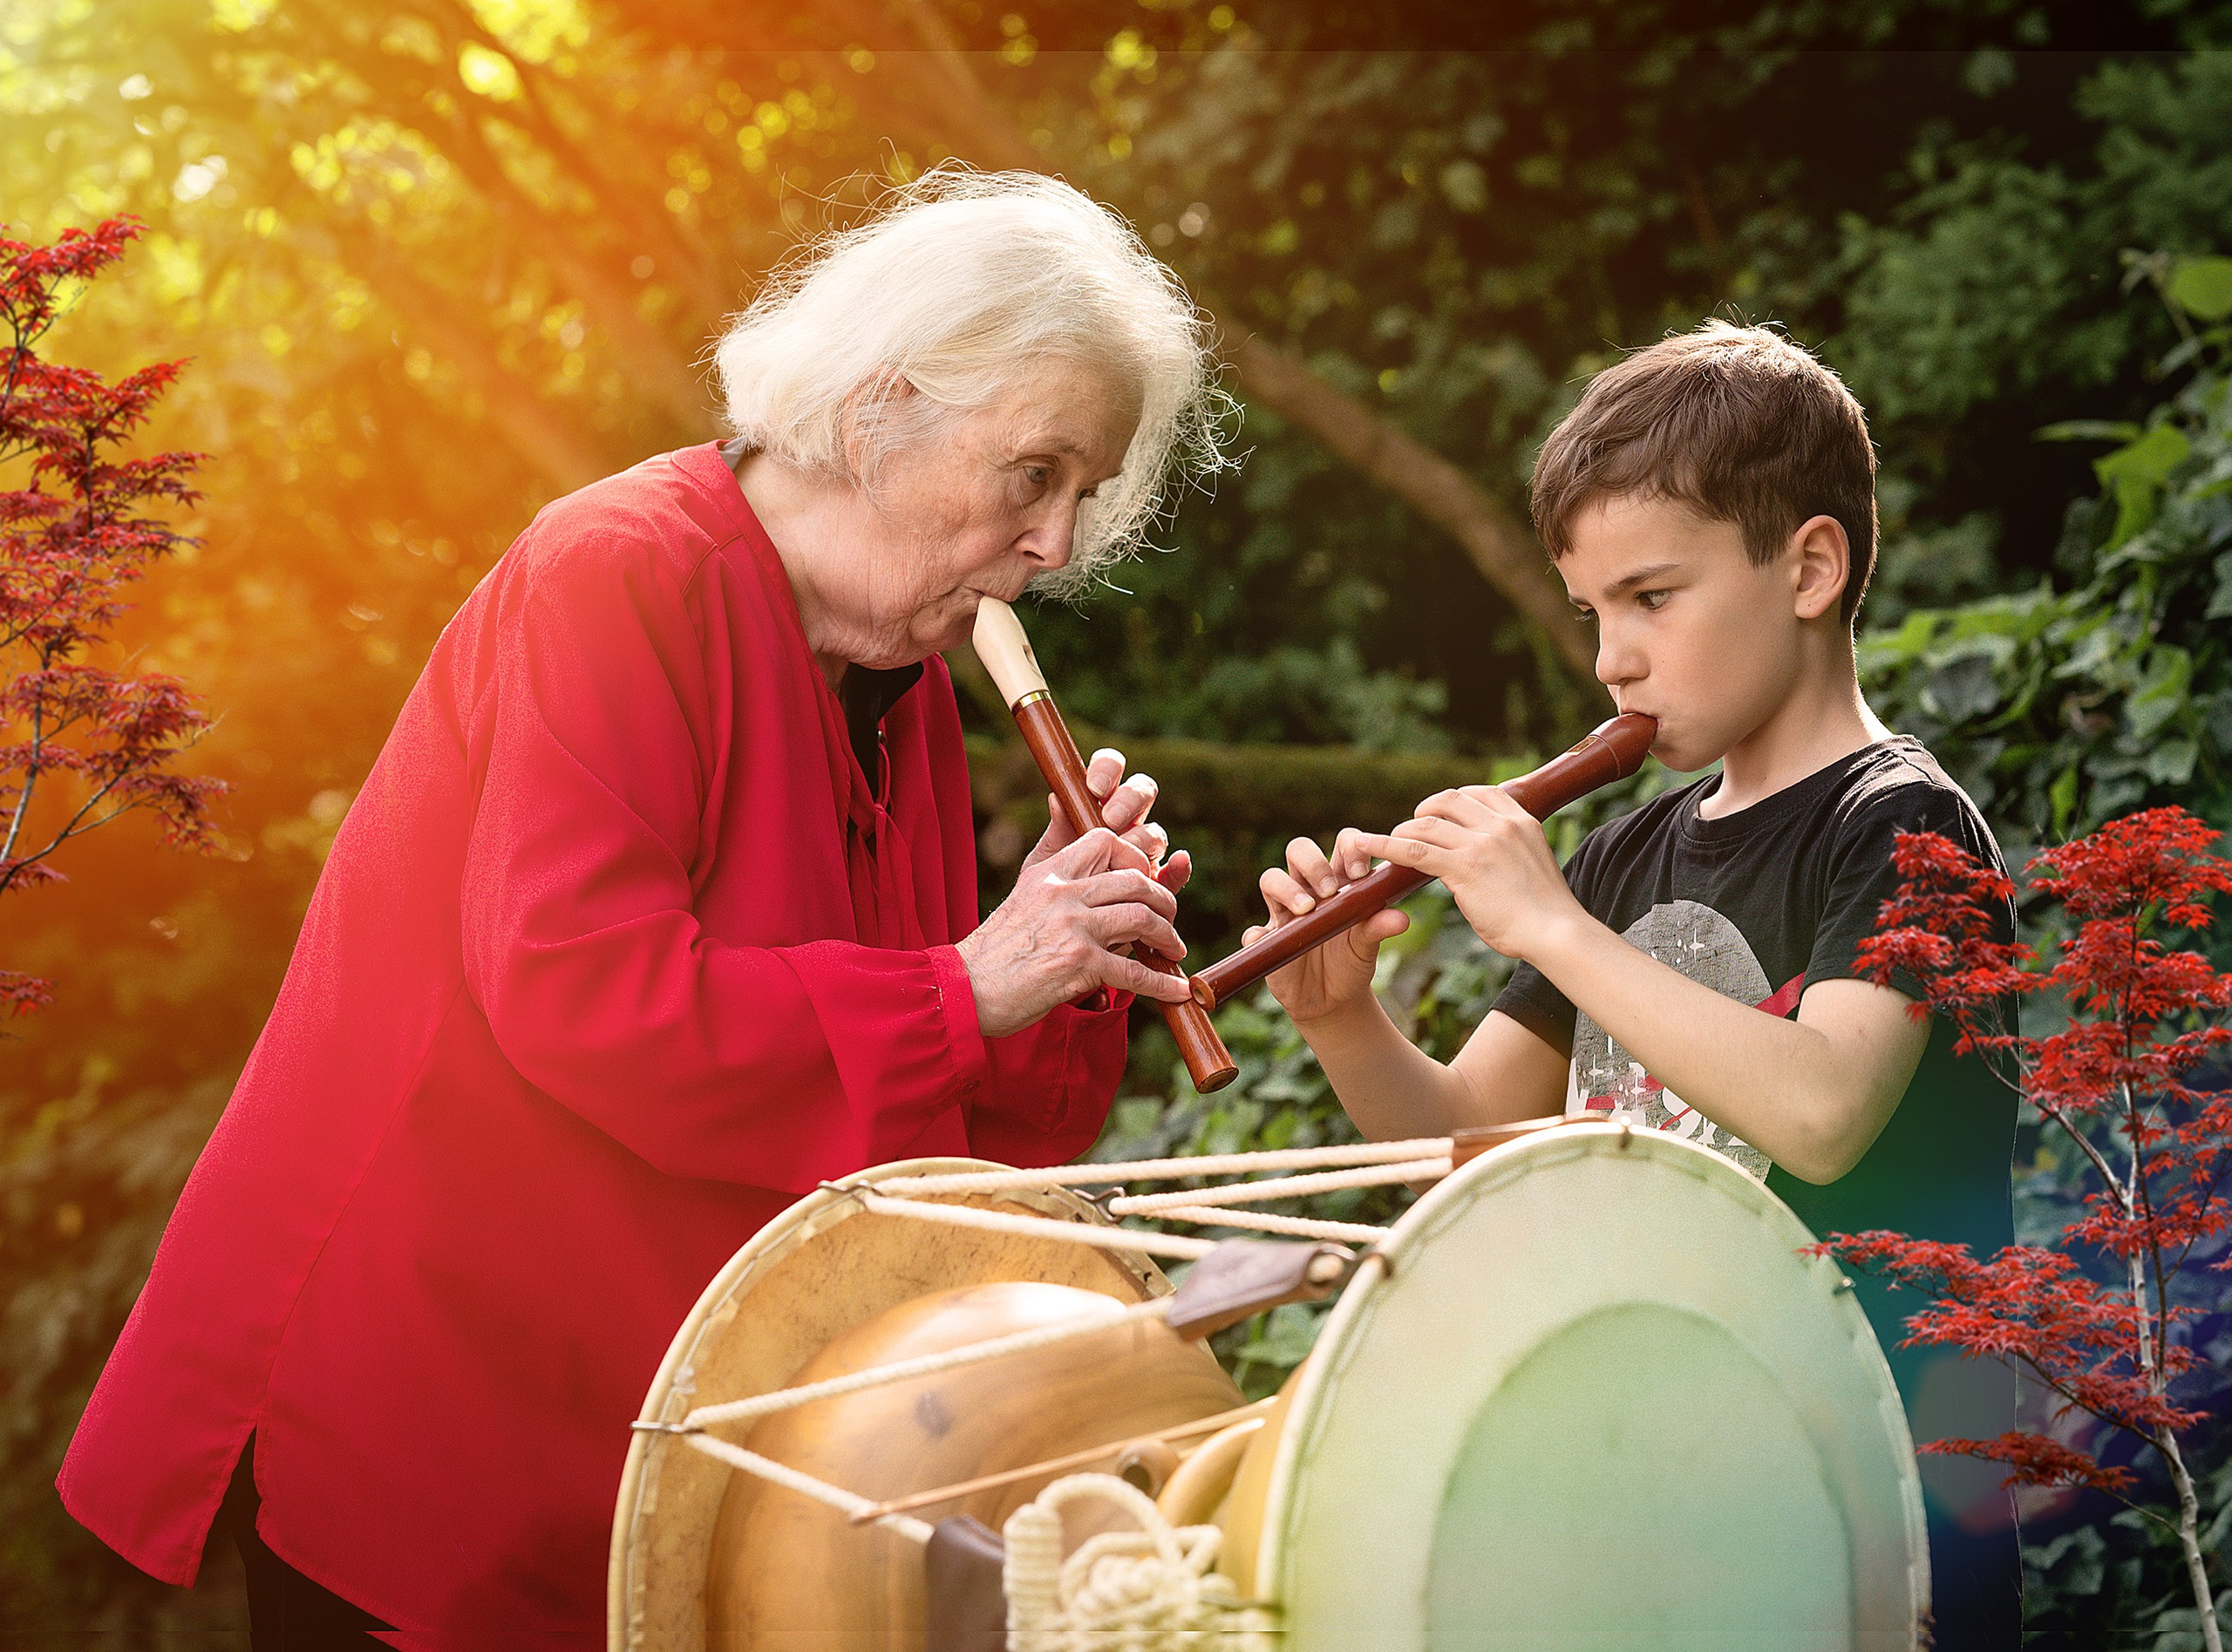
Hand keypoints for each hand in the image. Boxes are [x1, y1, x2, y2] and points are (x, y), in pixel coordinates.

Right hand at [958, 827, 1194, 1037]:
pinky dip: (1161, 984)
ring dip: (1168, 937)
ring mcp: (1072, 926)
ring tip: (1173, 951)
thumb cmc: (997, 951)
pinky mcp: (1078, 963)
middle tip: (1170, 920)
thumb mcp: (1023, 898)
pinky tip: (1175, 991)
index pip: (1106, 840)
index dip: (1136, 858)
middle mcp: (1062, 892)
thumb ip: (1058, 883)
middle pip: (1135, 880)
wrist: (966, 988)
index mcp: (1049, 872)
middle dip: (1164, 900)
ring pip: (1142, 918)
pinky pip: (1134, 972)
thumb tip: (1098, 879)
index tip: (1145, 882)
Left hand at [1020, 747, 1190, 901]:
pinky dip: (1179, 867)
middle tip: (1110, 818)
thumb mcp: (1047, 864)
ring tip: (1126, 849)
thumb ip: (1056, 834)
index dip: (1107, 770)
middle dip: (1129, 800)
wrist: (1061, 937)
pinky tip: (1179, 862)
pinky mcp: (1158, 885)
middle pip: (1141, 792)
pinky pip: (1175, 872)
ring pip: (1155, 831)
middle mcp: (1126, 824)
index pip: (1110, 770)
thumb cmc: (1051, 894)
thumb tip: (1057, 798)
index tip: (1093, 786)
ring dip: (1143, 837)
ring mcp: (1144, 853)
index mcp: (1096, 807)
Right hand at [1251, 828, 1408, 1025]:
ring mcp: (1283, 912)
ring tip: (1307, 910)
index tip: (1360, 873)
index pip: (1340, 845)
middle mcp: (1307, 890)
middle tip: (1330, 890)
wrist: (1332, 1000)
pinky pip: (1253, 932)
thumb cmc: (1351, 961)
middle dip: (1313, 862)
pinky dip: (1257, 934)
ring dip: (1286, 888)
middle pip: (1298, 850)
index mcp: (1338, 882)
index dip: (1349, 848)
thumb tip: (1401, 918)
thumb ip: (1379, 928)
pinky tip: (1267, 940)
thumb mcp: (1368, 946)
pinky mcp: (1267, 941)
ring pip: (1270, 878)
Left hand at [1350, 786, 1578, 959]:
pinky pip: (1414, 850)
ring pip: (1427, 824)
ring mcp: (1481, 844)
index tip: (1442, 814)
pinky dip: (1384, 845)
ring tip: (1388, 846)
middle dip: (1426, 810)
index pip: (1480, 793)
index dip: (1455, 802)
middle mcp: (1501, 825)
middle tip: (1413, 829)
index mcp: (1521, 821)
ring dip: (1403, 832)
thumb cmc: (1546, 912)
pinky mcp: (1463, 868)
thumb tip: (1490, 859)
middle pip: (1449, 800)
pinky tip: (1366, 847)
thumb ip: (1511, 851)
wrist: (1557, 933)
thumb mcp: (1533, 865)